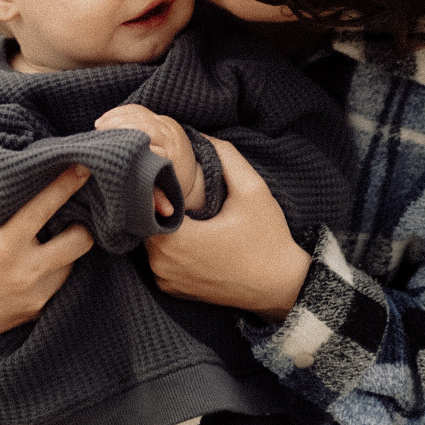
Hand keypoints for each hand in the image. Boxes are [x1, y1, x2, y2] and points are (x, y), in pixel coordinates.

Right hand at [0, 164, 93, 349]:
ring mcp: (35, 297)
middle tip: (78, 203)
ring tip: (61, 225)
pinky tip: (47, 251)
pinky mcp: (36, 312)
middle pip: (81, 241)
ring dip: (71, 242)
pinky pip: (62, 283)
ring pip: (75, 262)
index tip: (83, 164)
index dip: (67, 182)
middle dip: (84, 219)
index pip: (46, 207)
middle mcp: (26, 273)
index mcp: (3, 247)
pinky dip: (60, 265)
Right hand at [95, 103, 204, 213]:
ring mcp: (167, 124)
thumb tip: (161, 212)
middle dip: (118, 128)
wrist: (192, 169)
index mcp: (171, 155)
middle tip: (98, 135)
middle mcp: (170, 137)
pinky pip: (138, 109)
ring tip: (98, 128)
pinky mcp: (162, 117)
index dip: (125, 147)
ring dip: (115, 119)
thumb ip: (156, 197)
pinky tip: (104, 120)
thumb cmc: (172, 184)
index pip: (147, 148)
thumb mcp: (165, 191)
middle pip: (142, 126)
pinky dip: (119, 112)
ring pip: (138, 114)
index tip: (106, 153)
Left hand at [144, 137, 310, 319]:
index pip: (145, 202)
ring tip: (185, 210)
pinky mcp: (171, 289)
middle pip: (145, 220)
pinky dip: (169, 245)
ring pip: (149, 239)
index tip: (172, 175)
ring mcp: (165, 279)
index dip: (155, 185)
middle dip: (160, 203)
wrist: (280, 286)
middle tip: (180, 190)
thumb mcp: (252, 191)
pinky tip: (191, 234)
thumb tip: (199, 136)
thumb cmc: (267, 239)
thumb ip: (225, 157)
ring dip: (163, 224)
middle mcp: (162, 264)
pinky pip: (159, 258)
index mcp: (177, 240)